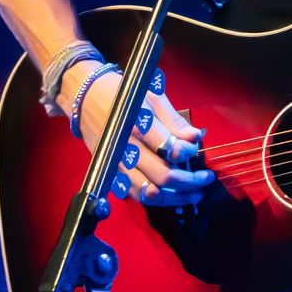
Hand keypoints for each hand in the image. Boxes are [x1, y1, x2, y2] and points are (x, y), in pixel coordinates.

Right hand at [68, 70, 213, 206]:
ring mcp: (117, 165)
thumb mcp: (150, 96)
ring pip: (149, 193)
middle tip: (205, 179)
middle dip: (189, 182)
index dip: (187, 153)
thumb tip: (194, 138)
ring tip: (193, 195)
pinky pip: (134, 194)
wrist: (86, 98)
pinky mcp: (110, 173)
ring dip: (175, 198)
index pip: (169, 149)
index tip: (194, 150)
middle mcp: (126, 149)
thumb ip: (173, 120)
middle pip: (162, 177)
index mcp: (137, 126)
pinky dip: (154, 198)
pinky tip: (171, 195)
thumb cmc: (122, 93)